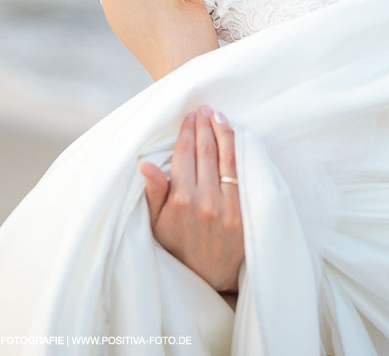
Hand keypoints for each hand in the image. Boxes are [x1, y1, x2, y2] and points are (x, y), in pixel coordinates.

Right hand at [139, 105, 243, 292]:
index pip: (184, 154)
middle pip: (206, 151)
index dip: (187, 132)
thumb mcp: (156, 224)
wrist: (208, 278)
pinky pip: (243, 173)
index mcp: (180, 200)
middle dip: (205, 126)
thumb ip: (153, 192)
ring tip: (219, 116)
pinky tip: (236, 139)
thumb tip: (144, 164)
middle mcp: (204, 200)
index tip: (190, 117)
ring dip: (223, 132)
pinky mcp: (244, 211)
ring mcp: (227, 206)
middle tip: (205, 109)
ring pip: (227, 157)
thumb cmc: (177, 248)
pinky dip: (239, 152)